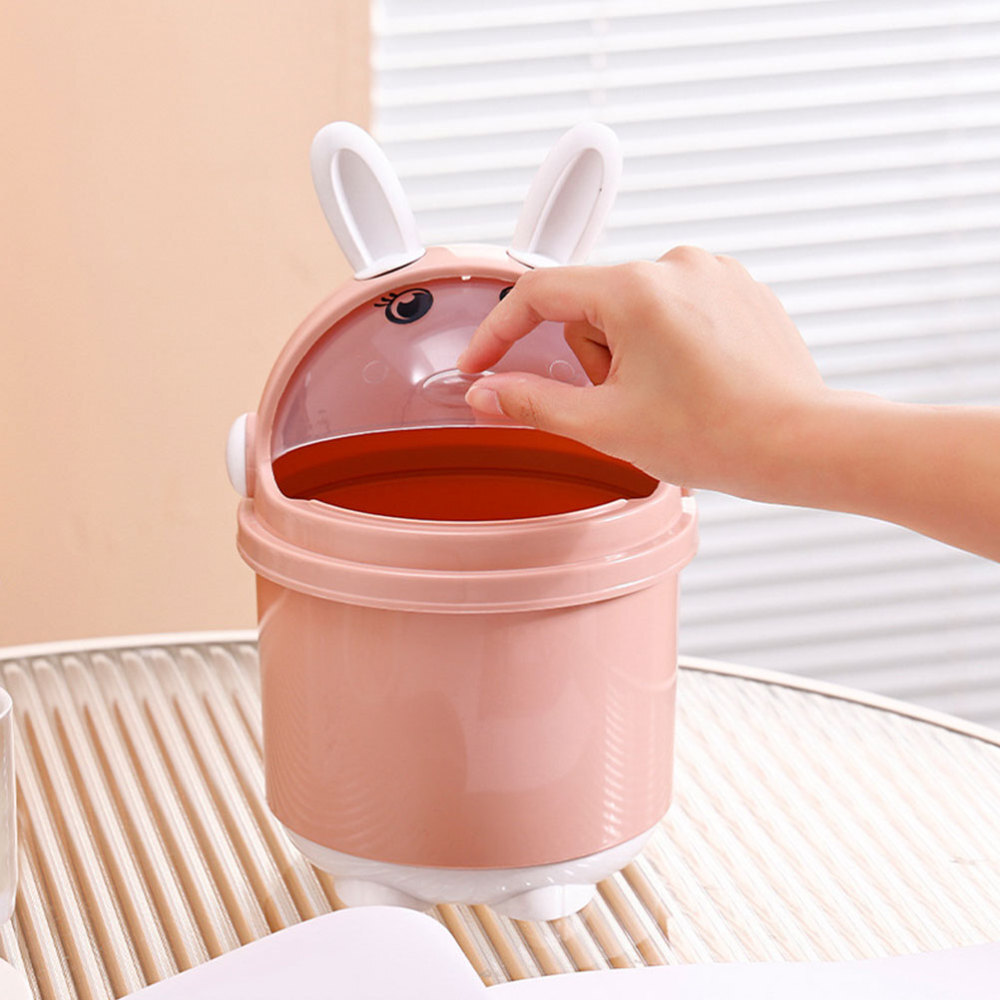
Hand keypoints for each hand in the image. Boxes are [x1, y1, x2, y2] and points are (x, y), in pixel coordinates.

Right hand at [458, 246, 828, 499]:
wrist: (799, 442)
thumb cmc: (719, 434)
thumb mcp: (605, 425)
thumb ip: (532, 403)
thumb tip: (488, 393)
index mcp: (635, 290)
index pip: (538, 293)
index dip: (499, 331)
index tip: (483, 362)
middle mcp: (675, 265)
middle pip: (590, 307)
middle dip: (594, 358)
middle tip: (625, 402)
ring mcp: (713, 273)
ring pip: (633, 309)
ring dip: (631, 351)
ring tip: (668, 395)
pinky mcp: (739, 288)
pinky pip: (676, 308)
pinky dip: (670, 343)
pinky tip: (694, 381)